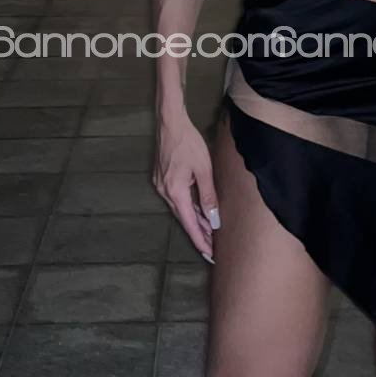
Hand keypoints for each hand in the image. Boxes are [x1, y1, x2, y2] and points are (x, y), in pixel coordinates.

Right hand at [153, 111, 220, 261]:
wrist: (170, 123)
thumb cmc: (189, 143)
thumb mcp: (204, 170)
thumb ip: (208, 196)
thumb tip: (214, 218)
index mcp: (175, 192)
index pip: (189, 223)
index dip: (200, 239)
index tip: (209, 253)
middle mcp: (164, 192)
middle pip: (184, 219)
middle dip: (199, 233)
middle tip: (213, 248)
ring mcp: (161, 185)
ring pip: (181, 209)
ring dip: (194, 221)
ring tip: (209, 233)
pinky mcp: (162, 179)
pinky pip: (177, 199)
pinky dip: (189, 208)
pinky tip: (199, 213)